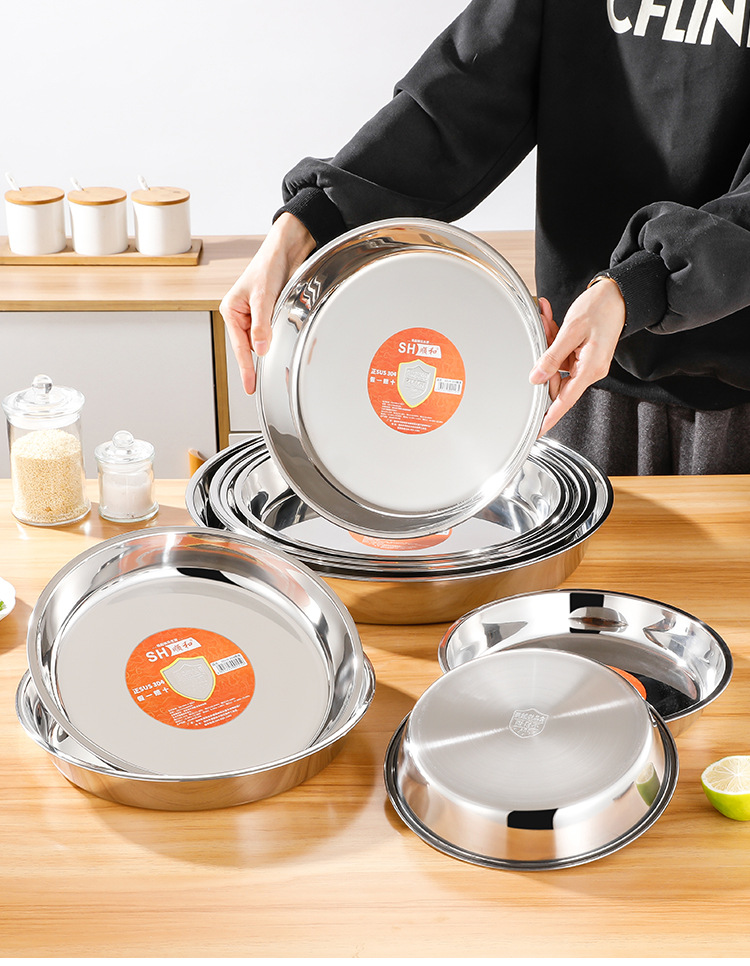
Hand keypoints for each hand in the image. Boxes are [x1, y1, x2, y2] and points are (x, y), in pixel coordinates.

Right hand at [219, 213, 315, 393]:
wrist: (285, 251)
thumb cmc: (268, 266)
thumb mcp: (263, 297)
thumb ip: (262, 324)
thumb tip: (260, 349)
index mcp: (231, 311)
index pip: (240, 347)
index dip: (246, 369)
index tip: (249, 387)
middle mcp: (241, 316)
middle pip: (251, 347)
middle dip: (262, 354)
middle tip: (271, 367)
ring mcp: (255, 317)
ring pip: (264, 341)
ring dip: (274, 340)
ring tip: (281, 324)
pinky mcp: (269, 315)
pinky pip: (273, 333)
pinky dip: (280, 334)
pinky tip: (286, 324)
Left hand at [529, 279, 625, 433]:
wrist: (618, 294)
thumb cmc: (601, 308)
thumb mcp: (572, 331)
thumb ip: (552, 356)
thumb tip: (536, 377)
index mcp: (590, 369)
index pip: (565, 400)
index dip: (549, 416)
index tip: (538, 430)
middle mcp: (589, 370)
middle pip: (556, 379)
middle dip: (543, 358)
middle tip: (542, 330)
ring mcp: (586, 362)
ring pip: (556, 363)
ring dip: (548, 342)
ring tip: (548, 319)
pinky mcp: (583, 354)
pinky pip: (562, 353)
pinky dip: (554, 338)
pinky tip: (552, 320)